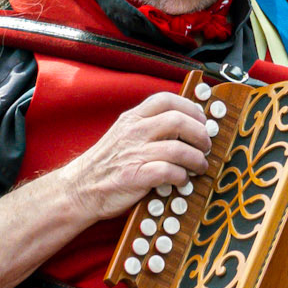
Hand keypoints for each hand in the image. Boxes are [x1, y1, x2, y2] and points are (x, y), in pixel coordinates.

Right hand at [64, 90, 212, 225]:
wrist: (81, 188)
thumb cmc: (108, 163)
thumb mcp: (124, 133)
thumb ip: (150, 125)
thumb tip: (186, 126)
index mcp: (133, 117)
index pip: (167, 100)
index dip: (191, 108)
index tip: (202, 121)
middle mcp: (134, 131)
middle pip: (179, 121)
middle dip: (200, 134)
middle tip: (206, 145)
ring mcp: (134, 153)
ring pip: (178, 149)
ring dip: (196, 159)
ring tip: (199, 166)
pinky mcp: (136, 176)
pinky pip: (169, 172)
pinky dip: (182, 177)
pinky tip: (181, 180)